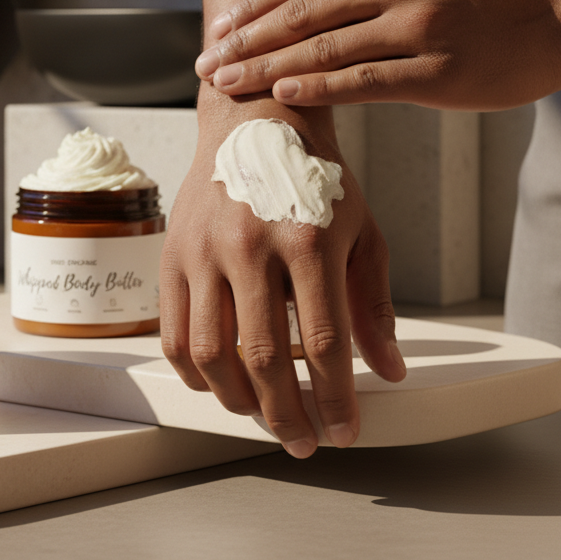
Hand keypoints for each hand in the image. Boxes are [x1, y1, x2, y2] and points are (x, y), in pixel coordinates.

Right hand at [160, 91, 405, 456]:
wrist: (256, 119)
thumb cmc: (313, 174)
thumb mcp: (362, 231)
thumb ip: (373, 304)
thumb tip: (388, 370)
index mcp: (309, 238)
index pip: (324, 342)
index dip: (335, 400)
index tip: (343, 431)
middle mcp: (252, 244)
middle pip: (265, 359)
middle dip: (287, 416)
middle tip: (302, 441)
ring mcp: (205, 249)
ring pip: (211, 354)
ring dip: (238, 401)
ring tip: (261, 414)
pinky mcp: (173, 252)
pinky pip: (174, 332)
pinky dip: (194, 373)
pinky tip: (219, 383)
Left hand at [194, 0, 560, 110]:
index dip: (253, 6)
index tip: (218, 28)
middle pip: (300, 15)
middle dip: (245, 43)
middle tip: (203, 64)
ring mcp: (416, 28)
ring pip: (324, 50)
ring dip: (267, 70)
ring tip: (227, 86)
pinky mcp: (438, 73)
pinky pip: (365, 82)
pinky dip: (319, 89)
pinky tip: (284, 96)